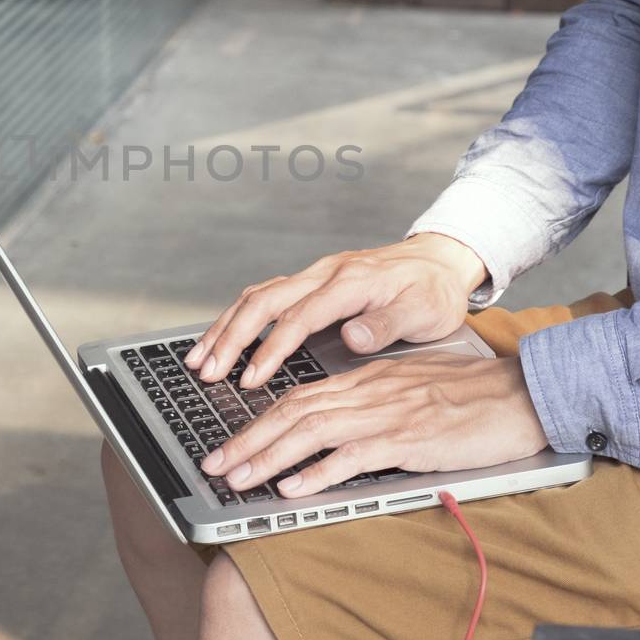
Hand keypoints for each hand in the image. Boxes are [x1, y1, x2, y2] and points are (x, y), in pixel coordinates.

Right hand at [184, 233, 486, 389]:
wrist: (439, 260)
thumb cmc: (433, 291)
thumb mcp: (424, 310)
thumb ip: (387, 324)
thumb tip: (352, 337)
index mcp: (349, 282)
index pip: (298, 316)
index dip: (271, 348)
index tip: (251, 378)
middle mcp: (324, 274)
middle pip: (264, 301)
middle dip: (231, 337)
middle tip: (207, 370)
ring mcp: (314, 276)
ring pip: (257, 296)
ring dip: (226, 327)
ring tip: (200, 358)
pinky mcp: (310, 282)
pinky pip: (265, 296)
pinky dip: (238, 318)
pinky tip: (222, 338)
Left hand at [201, 354, 547, 495]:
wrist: (525, 394)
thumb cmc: (475, 397)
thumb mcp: (413, 391)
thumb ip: (375, 404)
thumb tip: (339, 428)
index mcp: (368, 379)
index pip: (300, 397)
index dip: (258, 420)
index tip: (229, 443)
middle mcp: (369, 392)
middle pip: (292, 411)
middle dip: (246, 440)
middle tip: (213, 466)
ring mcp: (387, 414)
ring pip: (311, 431)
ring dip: (267, 457)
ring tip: (237, 479)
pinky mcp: (409, 439)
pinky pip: (353, 456)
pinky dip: (317, 473)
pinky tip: (292, 488)